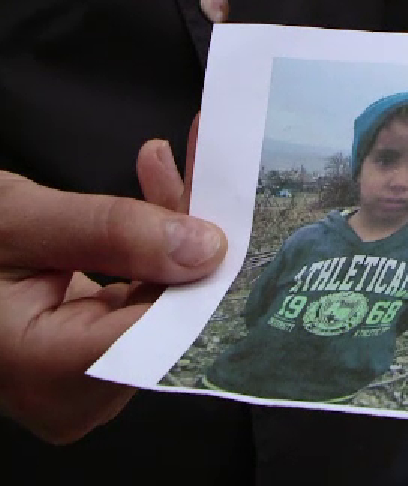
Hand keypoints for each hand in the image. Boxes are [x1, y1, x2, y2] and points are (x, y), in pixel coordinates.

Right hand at [0, 114, 226, 443]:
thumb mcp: (15, 219)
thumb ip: (109, 232)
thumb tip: (207, 248)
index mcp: (45, 372)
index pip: (163, 337)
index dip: (208, 278)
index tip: (234, 213)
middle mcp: (74, 394)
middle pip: (170, 317)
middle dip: (194, 236)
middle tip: (209, 165)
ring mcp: (85, 381)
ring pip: (166, 302)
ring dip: (174, 229)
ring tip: (176, 163)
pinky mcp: (91, 355)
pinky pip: (146, 298)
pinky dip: (153, 245)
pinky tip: (155, 186)